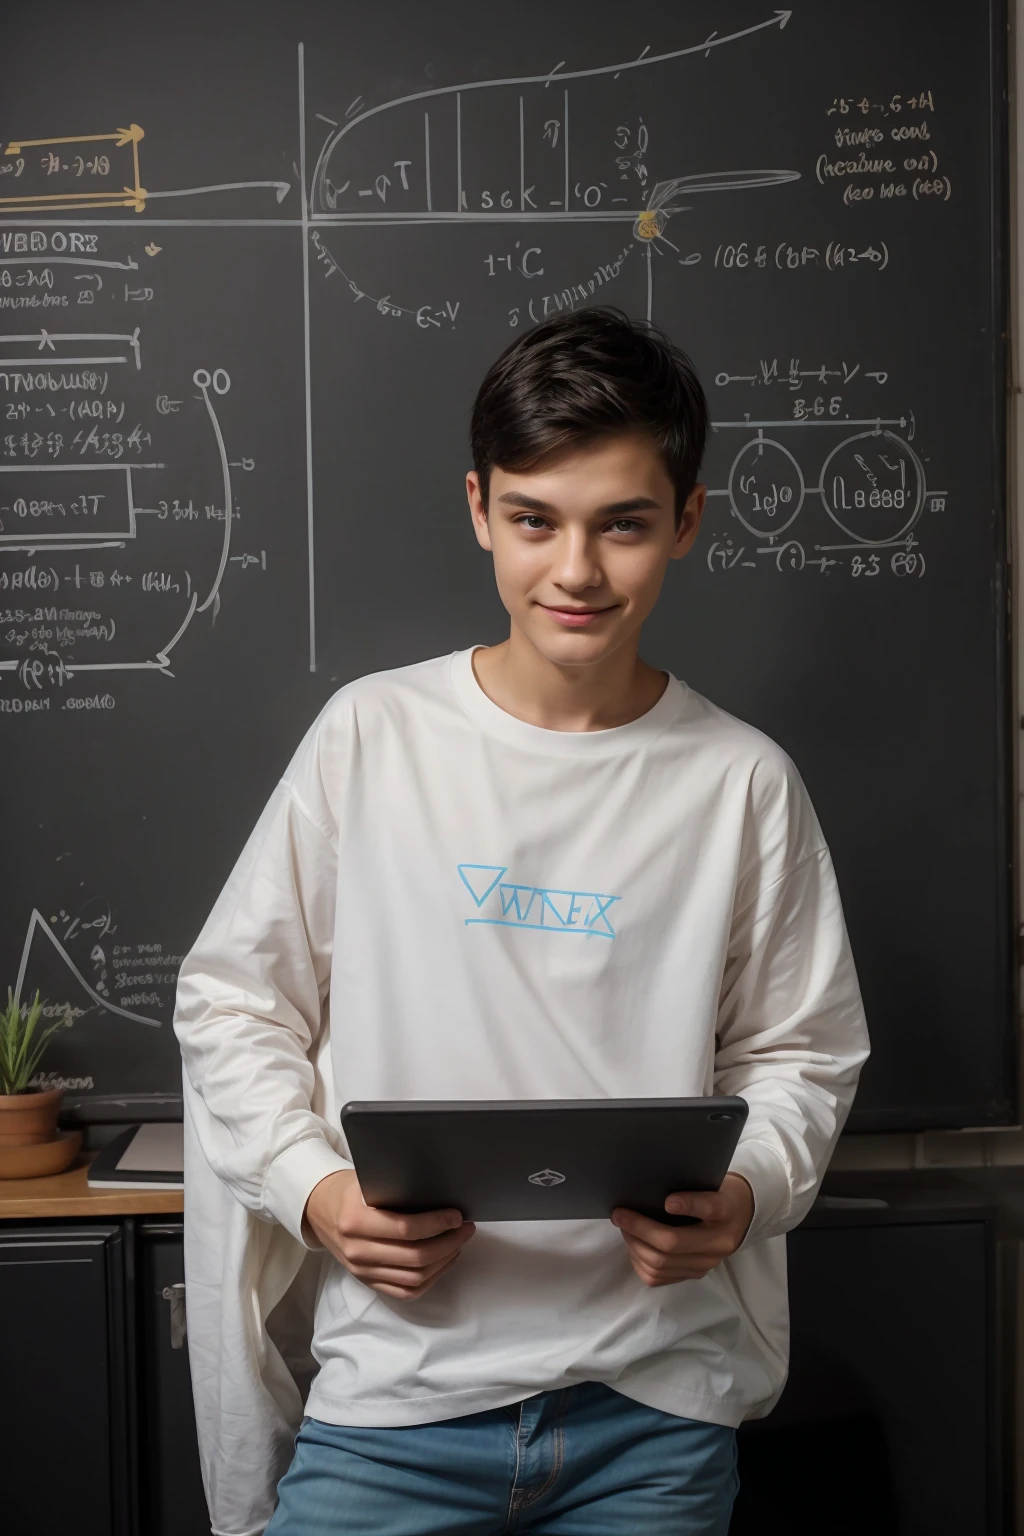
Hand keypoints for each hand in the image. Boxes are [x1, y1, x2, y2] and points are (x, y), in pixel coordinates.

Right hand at [302, 1169, 476, 1299]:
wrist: (320, 1211)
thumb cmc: (350, 1191)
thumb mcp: (367, 1182)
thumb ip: (396, 1190)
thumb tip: (441, 1195)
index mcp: (355, 1221)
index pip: (405, 1229)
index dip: (436, 1223)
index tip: (456, 1215)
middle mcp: (358, 1251)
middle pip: (414, 1257)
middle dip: (448, 1243)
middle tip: (466, 1228)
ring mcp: (362, 1271)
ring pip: (415, 1277)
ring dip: (444, 1261)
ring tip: (458, 1242)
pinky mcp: (368, 1282)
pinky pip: (406, 1290)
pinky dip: (431, 1278)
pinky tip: (443, 1261)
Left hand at [611, 1173, 754, 1286]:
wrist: (741, 1217)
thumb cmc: (718, 1192)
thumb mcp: (713, 1182)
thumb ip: (690, 1186)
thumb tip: (647, 1186)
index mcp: (726, 1210)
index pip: (710, 1208)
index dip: (689, 1204)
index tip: (668, 1201)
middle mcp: (718, 1242)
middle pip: (673, 1243)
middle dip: (639, 1228)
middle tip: (619, 1214)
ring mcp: (706, 1263)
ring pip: (661, 1263)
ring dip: (635, 1246)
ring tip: (624, 1229)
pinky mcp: (695, 1274)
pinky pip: (659, 1277)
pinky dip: (640, 1262)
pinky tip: (634, 1246)